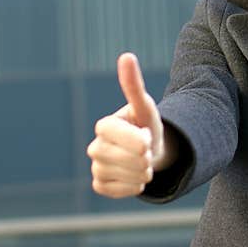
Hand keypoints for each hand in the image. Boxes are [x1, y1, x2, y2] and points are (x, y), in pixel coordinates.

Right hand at [87, 53, 164, 197]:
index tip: (148, 139)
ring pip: (119, 175)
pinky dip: (132, 186)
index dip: (135, 139)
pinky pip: (116, 190)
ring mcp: (96, 166)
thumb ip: (134, 85)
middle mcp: (95, 146)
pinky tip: (136, 176)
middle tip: (149, 153)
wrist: (152, 152)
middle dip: (142, 158)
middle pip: (118, 158)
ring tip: (145, 163)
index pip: (114, 134)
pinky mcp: (100, 184)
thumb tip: (126, 56)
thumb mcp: (146, 106)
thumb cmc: (147, 125)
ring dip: (140, 173)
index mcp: (104, 125)